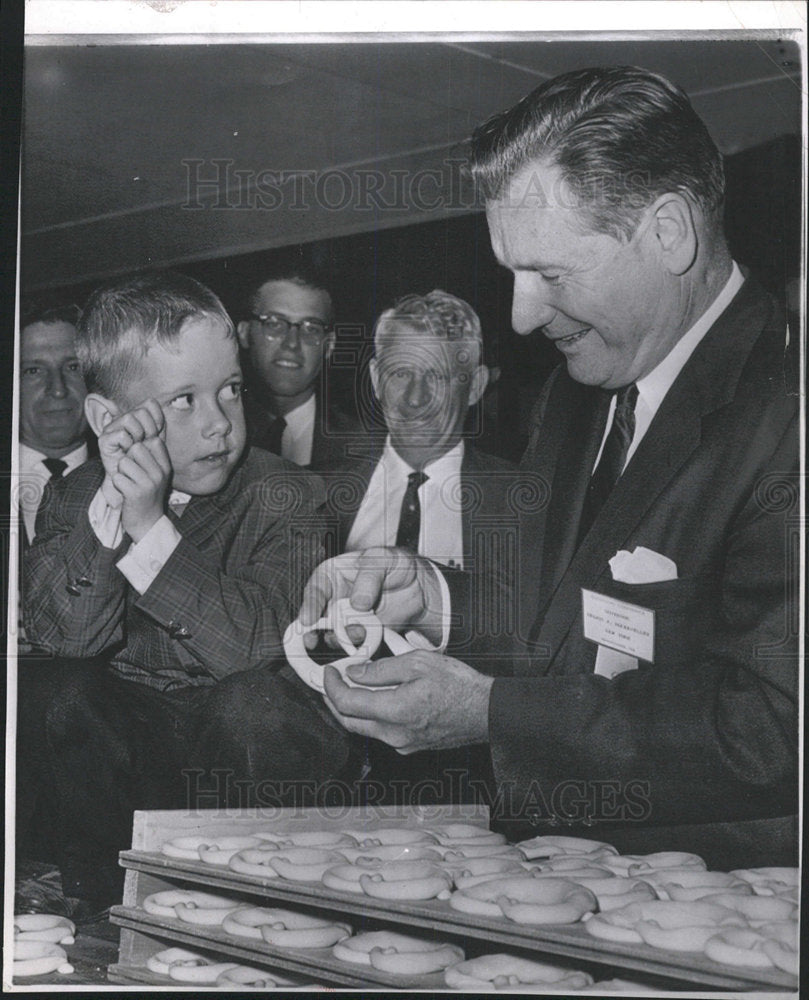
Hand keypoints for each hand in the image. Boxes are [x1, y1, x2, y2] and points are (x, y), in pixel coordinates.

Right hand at [98, 398, 164, 479]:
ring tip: (137, 447)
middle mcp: (123, 419)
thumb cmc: (146, 460)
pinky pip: (121, 434)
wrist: (134, 479)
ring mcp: (112, 428)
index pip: (150, 404)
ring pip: (130, 419)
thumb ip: (158, 423)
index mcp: (136, 417)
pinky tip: (128, 452)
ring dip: (139, 436)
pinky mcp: (104, 439)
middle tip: (147, 443)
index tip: (157, 435)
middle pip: (141, 411)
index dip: (158, 419)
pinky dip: (129, 445)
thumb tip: (151, 400)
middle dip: (150, 429)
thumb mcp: (157, 440)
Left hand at [99, 400, 171, 541]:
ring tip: (129, 482)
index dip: (138, 446)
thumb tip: (148, 418)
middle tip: (133, 474)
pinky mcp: (137, 493)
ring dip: (121, 472)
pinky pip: (118, 477)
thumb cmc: (146, 491)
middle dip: (128, 459)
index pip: (150, 439)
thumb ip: (151, 448)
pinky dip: (117, 484)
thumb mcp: (154, 469)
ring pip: (124, 461)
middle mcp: (161, 471)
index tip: (138, 461)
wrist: (147, 521)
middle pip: (135, 448)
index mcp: (165, 464)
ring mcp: (150, 482)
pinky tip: (125, 492)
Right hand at [300, 548, 443, 645]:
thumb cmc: (396, 565)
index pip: (315, 589)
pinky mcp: (360, 635)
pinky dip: (356, 649)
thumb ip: (369, 576)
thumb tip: (357, 602)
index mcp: (332, 575)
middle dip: (314, 631)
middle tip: (313, 641)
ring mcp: (346, 619)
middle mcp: (334, 599)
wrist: (418, 588)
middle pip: (317, 617)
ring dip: (340, 640)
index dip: (309, 604)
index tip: (308, 619)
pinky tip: (363, 646)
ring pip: (333, 635)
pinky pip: (353, 646)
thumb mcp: (383, 559)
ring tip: (355, 637)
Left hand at [321, 650, 493, 752]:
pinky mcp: (410, 746)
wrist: (486, 711)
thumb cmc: (460, 686)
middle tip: (331, 682)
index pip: (346, 703)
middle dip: (334, 700)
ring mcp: (402, 744)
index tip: (329, 672)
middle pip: (349, 722)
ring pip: (364, 728)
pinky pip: (382, 732)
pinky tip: (376, 699)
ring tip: (352, 686)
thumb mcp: (418, 662)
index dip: (331, 686)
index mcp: (395, 711)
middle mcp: (395, 734)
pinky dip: (371, 716)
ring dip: (352, 709)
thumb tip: (356, 673)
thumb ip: (381, 669)